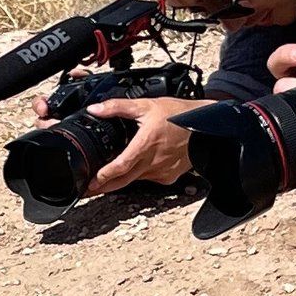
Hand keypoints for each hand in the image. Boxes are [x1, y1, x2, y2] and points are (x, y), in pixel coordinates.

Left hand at [81, 96, 196, 196]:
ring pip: (135, 180)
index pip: (120, 167)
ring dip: (121, 181)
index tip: (90, 182)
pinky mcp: (169, 176)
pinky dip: (139, 176)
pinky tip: (135, 169)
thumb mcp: (146, 105)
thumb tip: (95, 109)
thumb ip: (117, 107)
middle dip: (104, 188)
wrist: (207, 127)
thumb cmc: (180, 115)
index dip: (103, 177)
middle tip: (88, 191)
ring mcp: (162, 172)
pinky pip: (149, 179)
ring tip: (106, 180)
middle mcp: (153, 162)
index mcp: (146, 145)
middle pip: (123, 181)